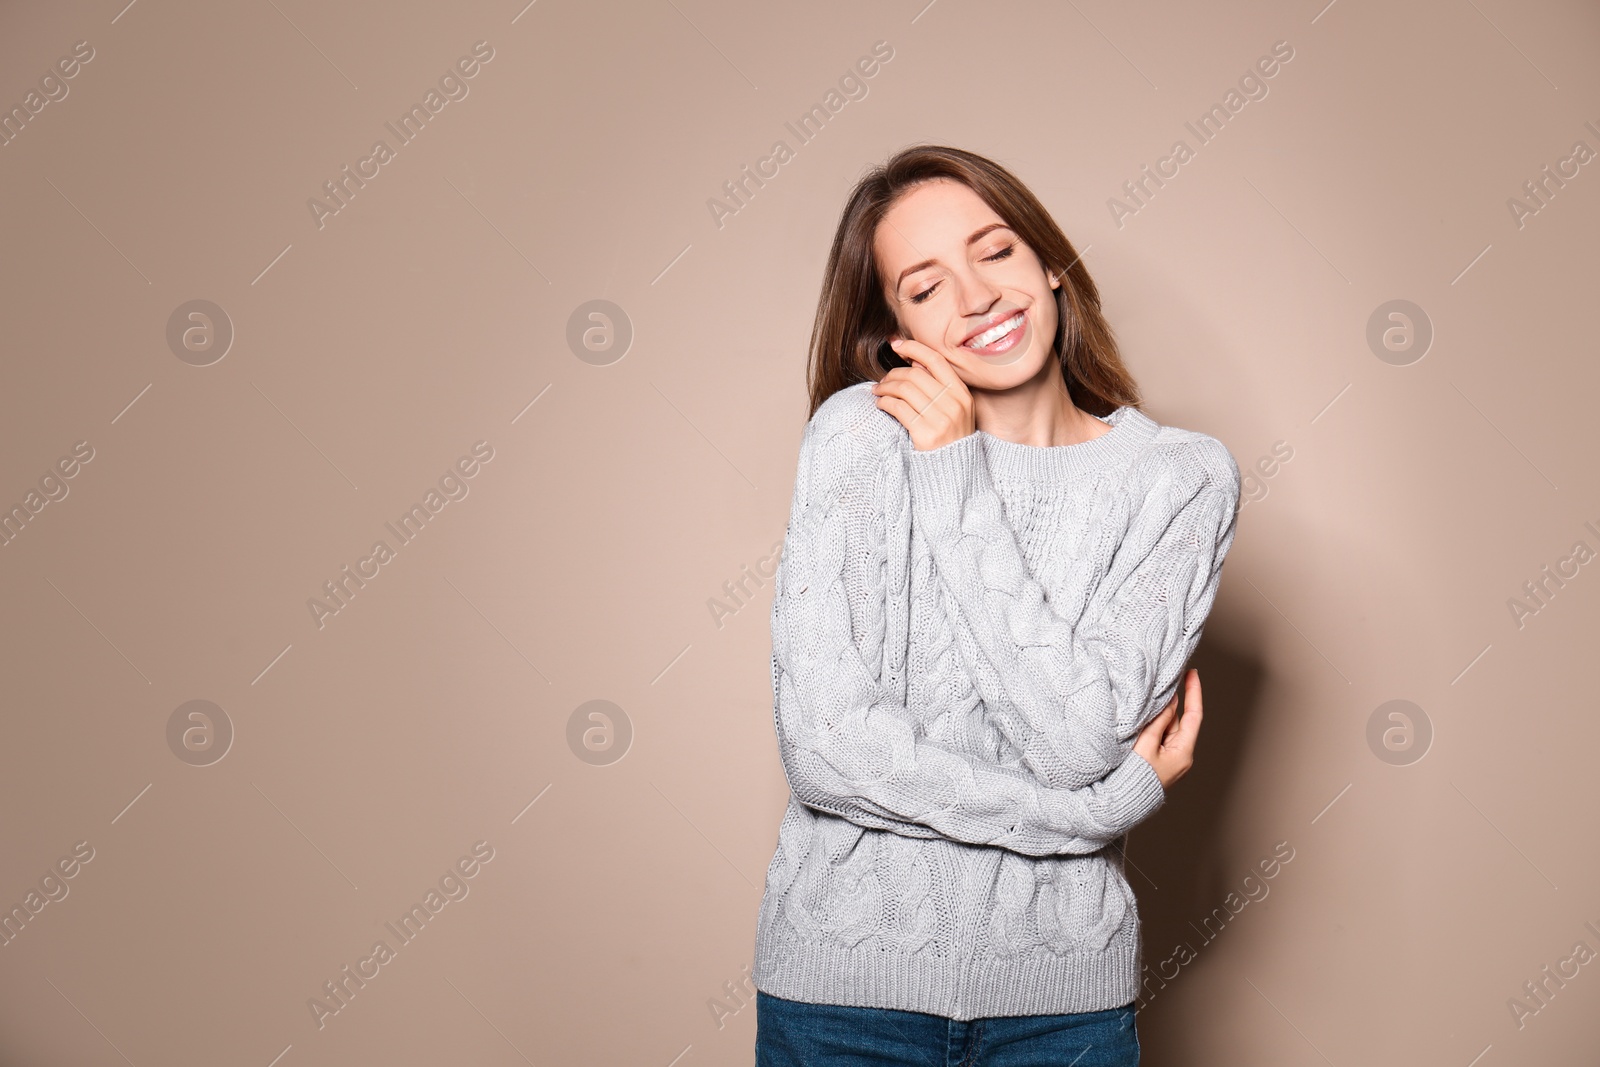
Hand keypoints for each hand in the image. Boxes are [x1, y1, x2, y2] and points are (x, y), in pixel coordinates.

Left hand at [869, 336, 975, 450]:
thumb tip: (916, 362)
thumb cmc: (952, 437)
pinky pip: (898, 408)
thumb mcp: (957, 410)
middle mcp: (953, 404)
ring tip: (878, 391)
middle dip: (893, 374)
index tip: (896, 344)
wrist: (956, 472)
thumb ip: (941, 386)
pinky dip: (885, 403)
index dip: (914, 348)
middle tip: (882, 381)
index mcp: (962, 394)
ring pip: (904, 390)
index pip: (936, 360)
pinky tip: (880, 404)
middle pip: (915, 375)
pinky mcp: (925, 434)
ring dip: (885, 387)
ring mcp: (940, 419)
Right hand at [1131, 669, 1203, 790]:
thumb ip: (1158, 722)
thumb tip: (1170, 702)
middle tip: (1161, 684)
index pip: (1194, 715)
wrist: (1122, 804)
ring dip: (1158, 715)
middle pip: (1179, 721)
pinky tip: (1142, 720)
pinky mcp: (1159, 762)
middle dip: (1170, 703)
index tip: (1192, 673)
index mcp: (1183, 752)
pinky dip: (1153, 726)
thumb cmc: (1133, 777)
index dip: (1194, 692)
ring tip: (1146, 702)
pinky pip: (1159, 737)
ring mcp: (1170, 760)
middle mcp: (1180, 756)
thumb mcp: (1146, 744)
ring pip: (1167, 728)